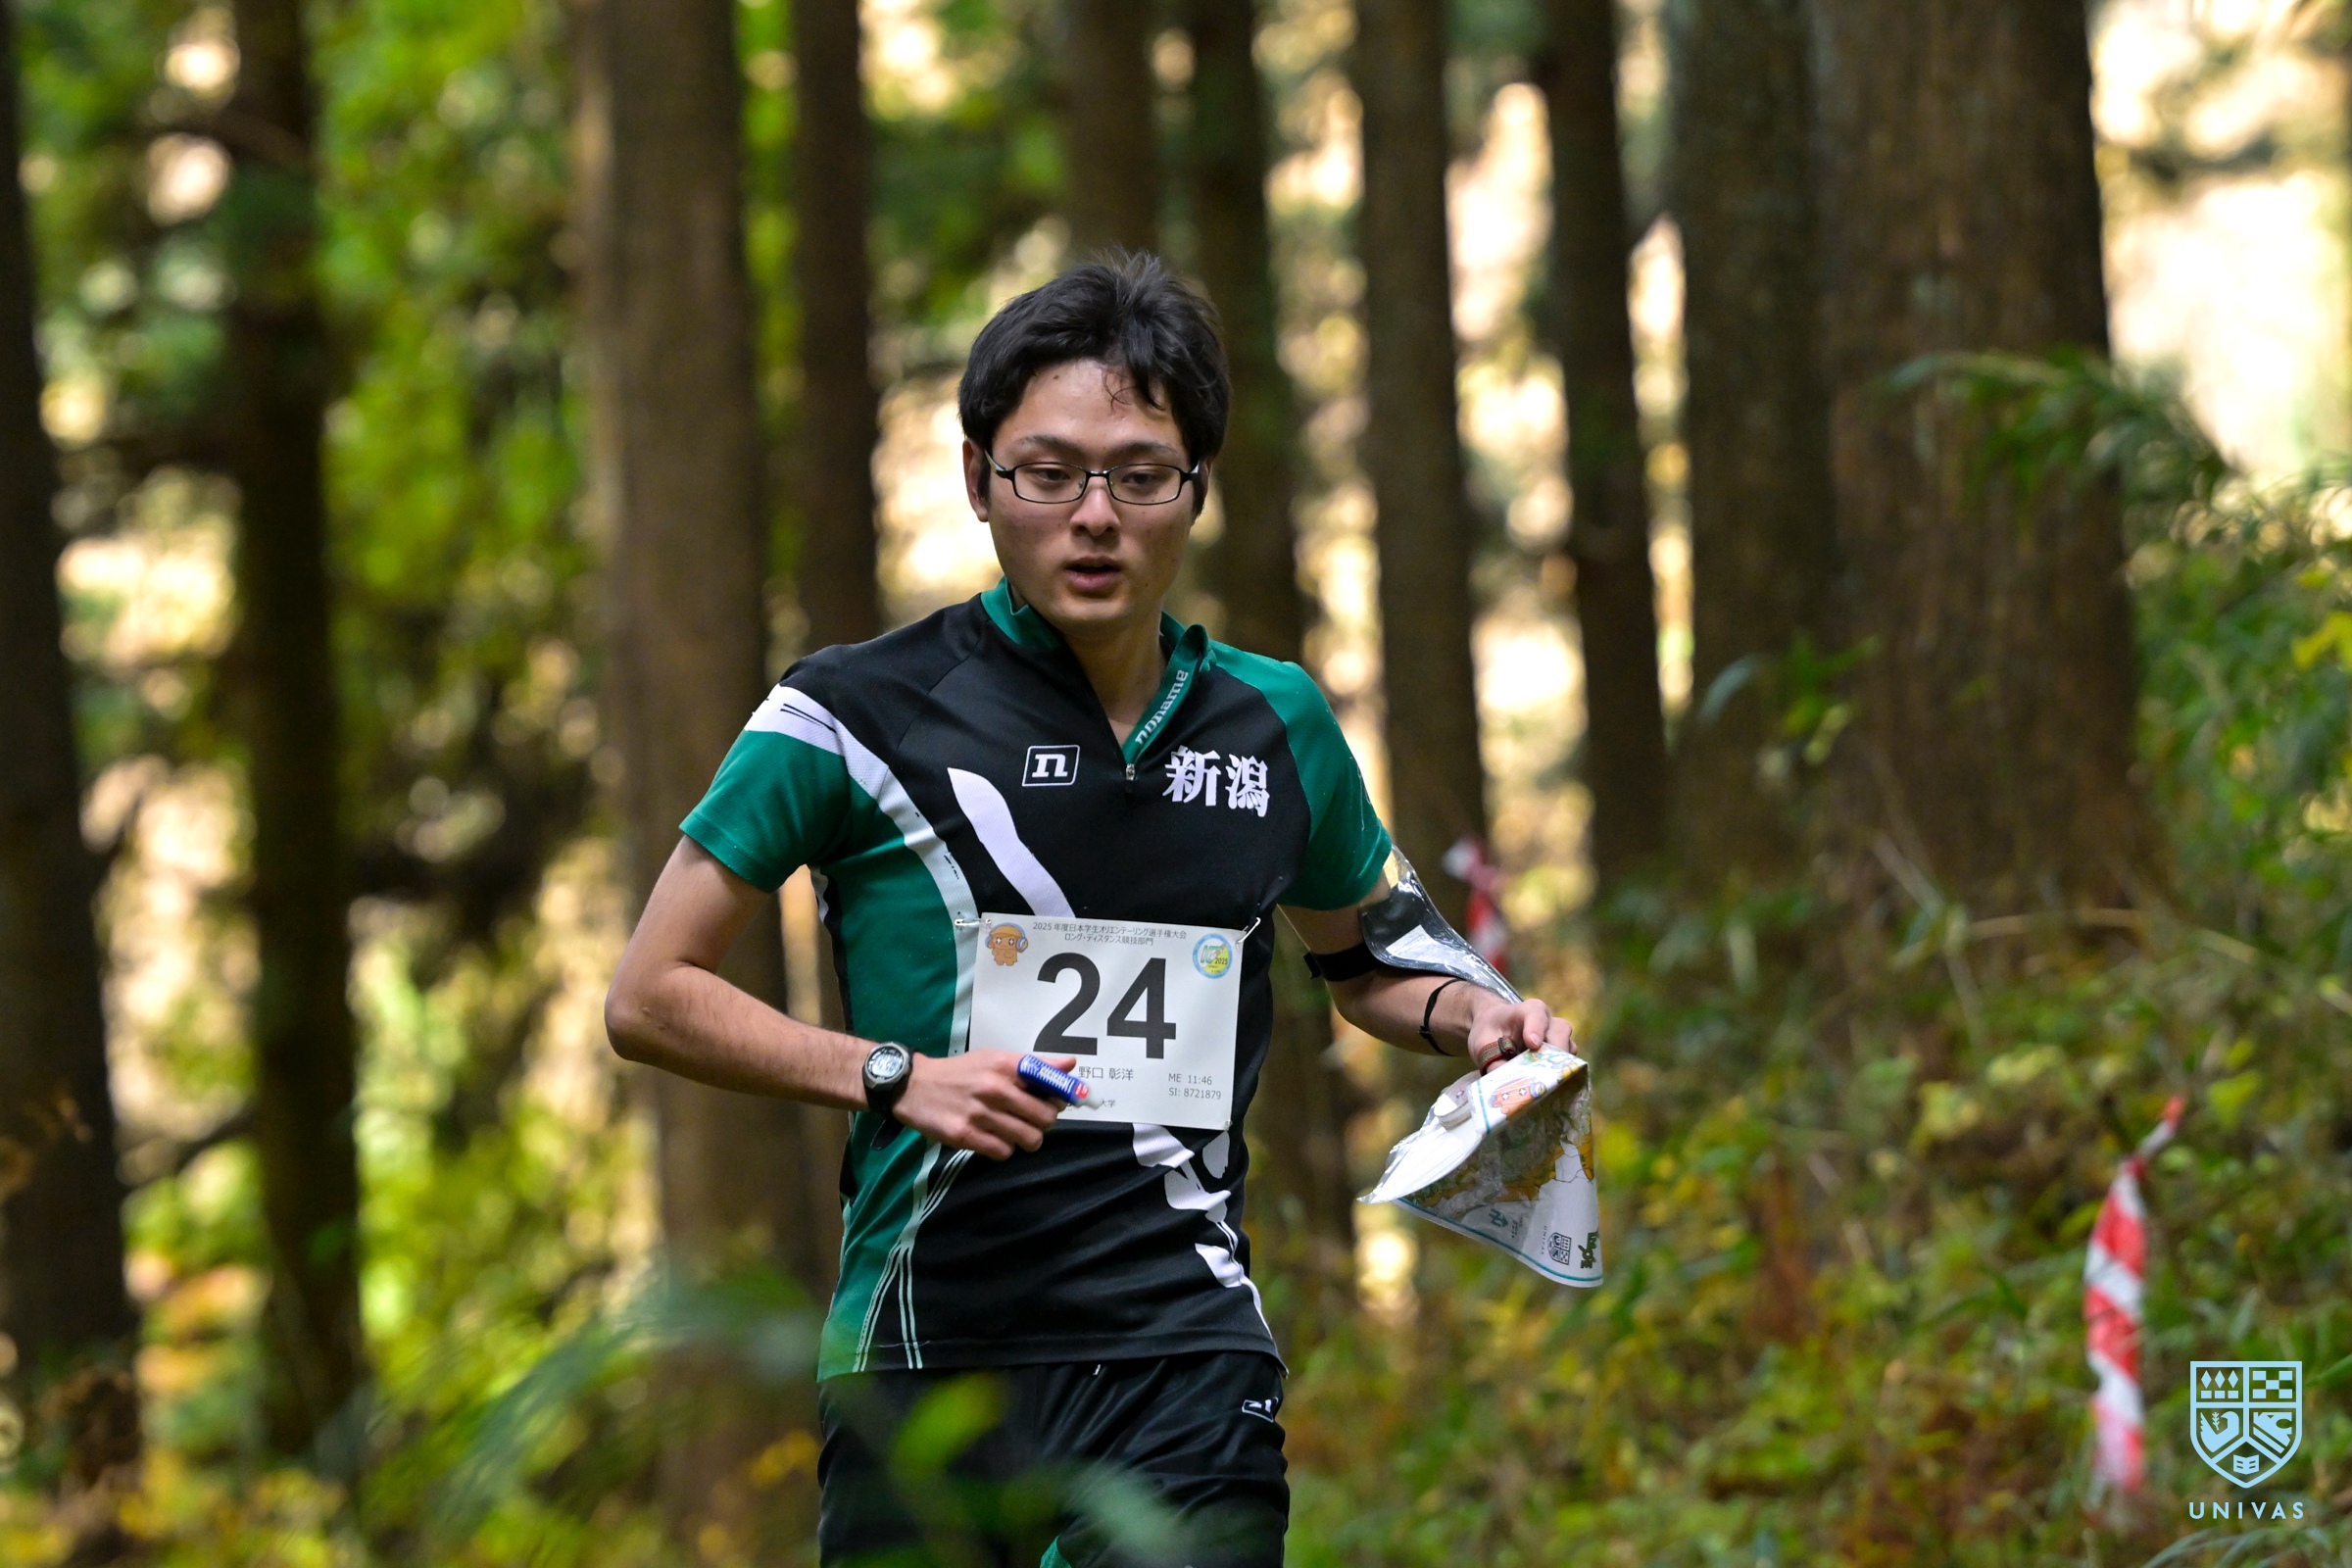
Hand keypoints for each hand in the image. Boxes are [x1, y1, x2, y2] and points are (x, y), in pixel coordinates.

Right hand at [891, 1049, 1078, 1159]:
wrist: (914, 1085)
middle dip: (1043, 1123)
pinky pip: (1004, 1152)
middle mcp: (995, 1087)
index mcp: (1006, 1065)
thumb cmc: (962, 1072)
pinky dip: (1004, 1149)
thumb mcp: (996, 1059)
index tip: (1056, 1103)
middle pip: (1046, 1117)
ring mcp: (980, 1113)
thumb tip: (1071, 1065)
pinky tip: (994, 1139)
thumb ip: (1035, 1065)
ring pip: (1029, 1138)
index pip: (1052, 1083)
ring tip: (1013, 1132)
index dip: (1061, 1098)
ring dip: (1026, 1139)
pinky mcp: (965, 1135)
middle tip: (1030, 1120)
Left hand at [1464, 996, 1574, 1074]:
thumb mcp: (1482, 1044)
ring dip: (1559, 1066)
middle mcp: (1548, 1021)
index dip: (1536, 1028)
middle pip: (1560, 1032)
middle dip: (1555, 1052)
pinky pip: (1569, 1062)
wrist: (1494, 1029)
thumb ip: (1493, 1061)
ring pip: (1568, 1048)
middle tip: (1546, 1072)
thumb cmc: (1489, 1032)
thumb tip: (1508, 1085)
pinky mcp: (1563, 1052)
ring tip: (1546, 1083)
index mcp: (1527, 1011)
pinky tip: (1548, 1087)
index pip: (1536, 1014)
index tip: (1533, 1044)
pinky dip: (1560, 1074)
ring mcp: (1558, 1036)